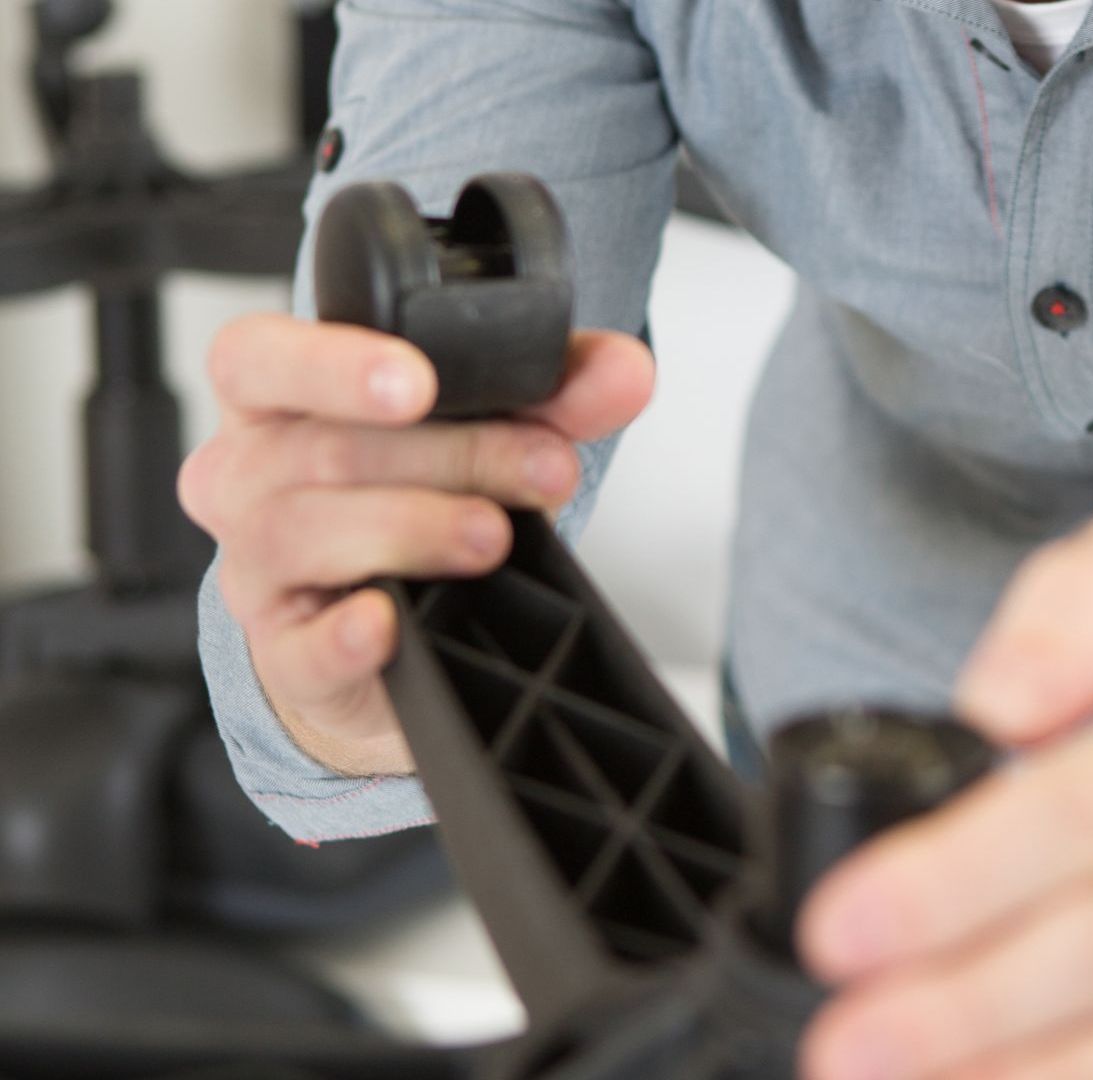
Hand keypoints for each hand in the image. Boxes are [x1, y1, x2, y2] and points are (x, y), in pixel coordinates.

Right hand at [178, 313, 652, 775]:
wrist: (396, 628)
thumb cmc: (417, 500)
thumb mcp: (490, 430)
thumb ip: (556, 394)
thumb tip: (625, 373)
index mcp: (279, 399)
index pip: (258, 357)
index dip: (331, 363)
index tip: (420, 383)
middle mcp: (247, 477)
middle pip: (318, 450)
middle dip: (449, 454)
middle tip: (540, 465)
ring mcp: (257, 570)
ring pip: (300, 534)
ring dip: (413, 529)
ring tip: (494, 536)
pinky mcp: (284, 656)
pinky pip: (297, 648)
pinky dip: (344, 635)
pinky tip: (388, 622)